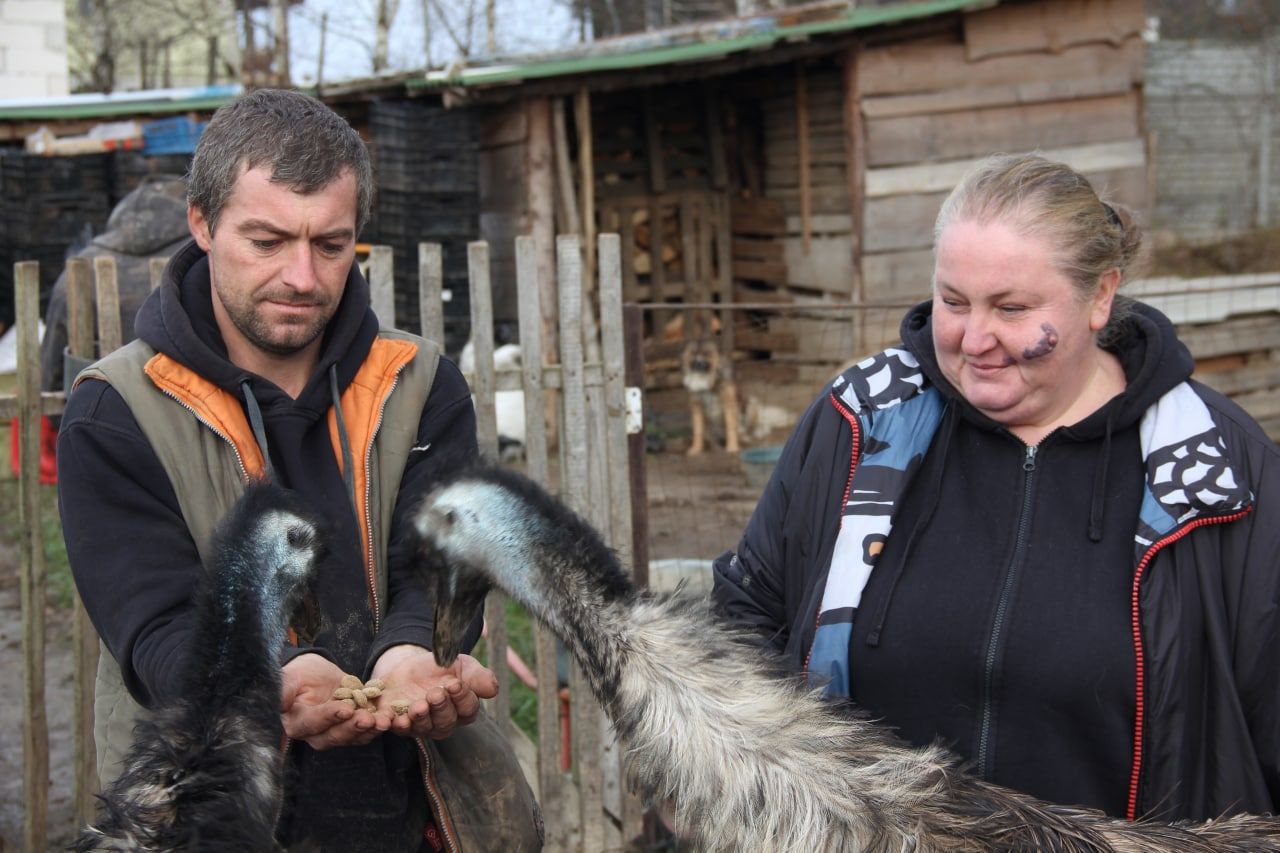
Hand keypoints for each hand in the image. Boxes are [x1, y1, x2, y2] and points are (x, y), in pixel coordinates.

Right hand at [280, 653, 390, 749]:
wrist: (315, 672)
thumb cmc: (298, 674)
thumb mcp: (288, 678)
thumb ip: (282, 691)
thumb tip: (275, 702)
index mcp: (296, 724)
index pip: (312, 723)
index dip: (329, 717)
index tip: (345, 708)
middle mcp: (315, 734)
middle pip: (334, 736)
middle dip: (353, 728)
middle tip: (368, 718)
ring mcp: (335, 732)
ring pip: (353, 736)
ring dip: (369, 730)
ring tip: (383, 721)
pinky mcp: (351, 726)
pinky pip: (365, 730)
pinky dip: (377, 725)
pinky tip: (388, 718)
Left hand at [370, 644, 497, 740]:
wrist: (409, 665)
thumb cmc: (441, 668)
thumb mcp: (461, 665)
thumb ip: (477, 676)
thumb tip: (493, 689)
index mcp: (462, 708)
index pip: (468, 709)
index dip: (462, 698)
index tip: (455, 684)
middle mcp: (443, 721)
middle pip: (446, 722)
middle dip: (441, 708)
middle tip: (435, 693)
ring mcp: (420, 725)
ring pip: (424, 728)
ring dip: (420, 718)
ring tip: (417, 706)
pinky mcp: (398, 724)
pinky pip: (396, 729)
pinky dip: (392, 725)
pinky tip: (391, 720)